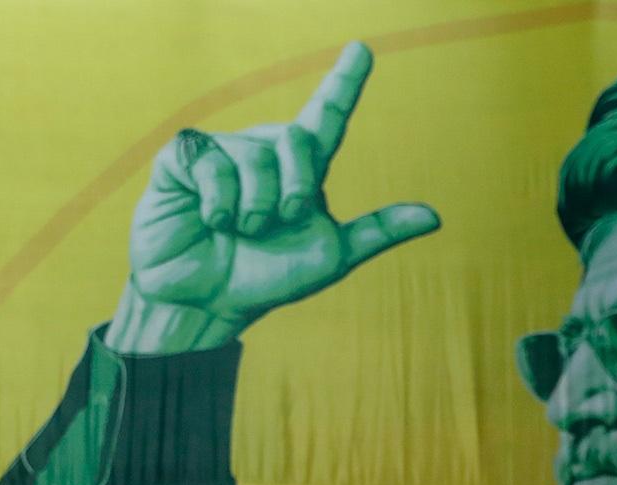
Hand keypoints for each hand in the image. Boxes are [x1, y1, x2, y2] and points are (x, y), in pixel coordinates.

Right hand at [108, 41, 439, 353]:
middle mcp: (262, 150)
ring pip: (255, 156)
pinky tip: (210, 219)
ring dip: (252, 206)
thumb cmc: (263, 279)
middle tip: (275, 223)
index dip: (344, 82)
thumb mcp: (328, 258)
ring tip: (237, 230)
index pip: (326, 115)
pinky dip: (217, 199)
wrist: (206, 303)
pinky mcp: (183, 159)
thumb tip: (433, 216)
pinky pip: (211, 163)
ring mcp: (221, 151)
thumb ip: (376, 232)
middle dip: (293, 190)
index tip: (362, 49)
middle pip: (295, 140)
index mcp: (298, 168)